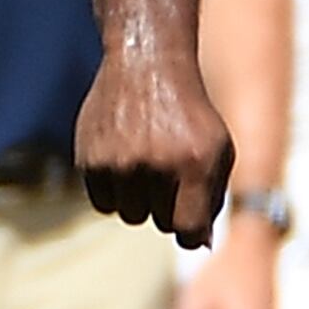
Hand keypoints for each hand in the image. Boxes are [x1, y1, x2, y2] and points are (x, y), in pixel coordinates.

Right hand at [77, 46, 234, 244]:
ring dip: (140, 199)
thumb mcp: (217, 148)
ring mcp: (118, 161)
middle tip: (170, 171)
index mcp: (194, 162)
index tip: (190, 220)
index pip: (186, 230)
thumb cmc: (190, 113)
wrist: (147, 62)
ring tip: (148, 164)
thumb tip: (200, 246)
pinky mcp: (90, 158)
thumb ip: (213, 198)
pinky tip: (124, 160)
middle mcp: (155, 164)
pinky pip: (103, 203)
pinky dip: (115, 191)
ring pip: (130, 215)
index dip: (191, 231)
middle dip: (168, 205)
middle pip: (160, 223)